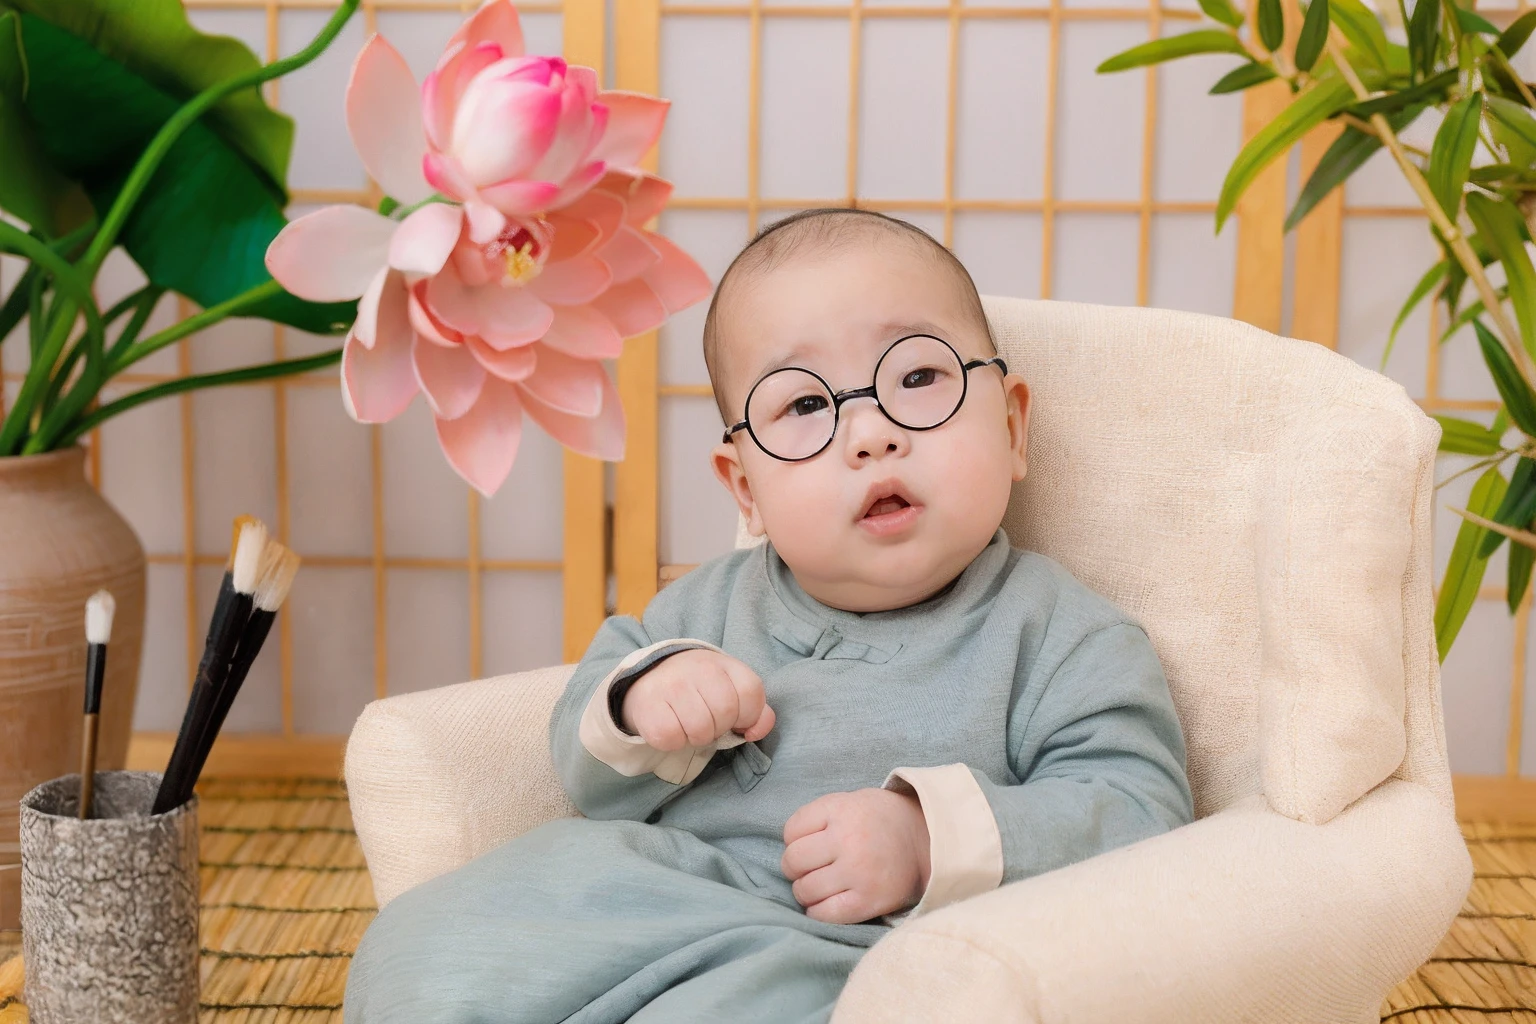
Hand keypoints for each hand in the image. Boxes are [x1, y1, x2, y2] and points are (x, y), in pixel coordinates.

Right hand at [620, 648, 775, 751]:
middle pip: (725, 713)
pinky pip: (672, 739)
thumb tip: (755, 731)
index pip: (751, 692)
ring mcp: (672, 685)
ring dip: (696, 737)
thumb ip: (754, 708)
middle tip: (706, 720)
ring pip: (700, 731)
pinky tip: (671, 726)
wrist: (650, 676)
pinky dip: (674, 742)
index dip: (748, 715)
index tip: (736, 718)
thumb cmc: (698, 688)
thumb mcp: (730, 687)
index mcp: (723, 663)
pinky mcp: (649, 705)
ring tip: (688, 723)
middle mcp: (698, 669)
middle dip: (720, 727)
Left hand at [781, 788, 931, 923]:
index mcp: (842, 809)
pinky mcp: (869, 901)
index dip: (794, 840)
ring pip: (804, 889)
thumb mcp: (849, 802)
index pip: (791, 831)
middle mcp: (849, 839)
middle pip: (793, 861)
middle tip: (811, 867)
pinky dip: (817, 911)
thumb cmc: (879, 821)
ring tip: (821, 884)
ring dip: (805, 891)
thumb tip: (787, 849)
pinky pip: (824, 914)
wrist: (927, 839)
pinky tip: (826, 903)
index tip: (810, 844)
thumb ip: (818, 818)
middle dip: (795, 867)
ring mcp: (859, 872)